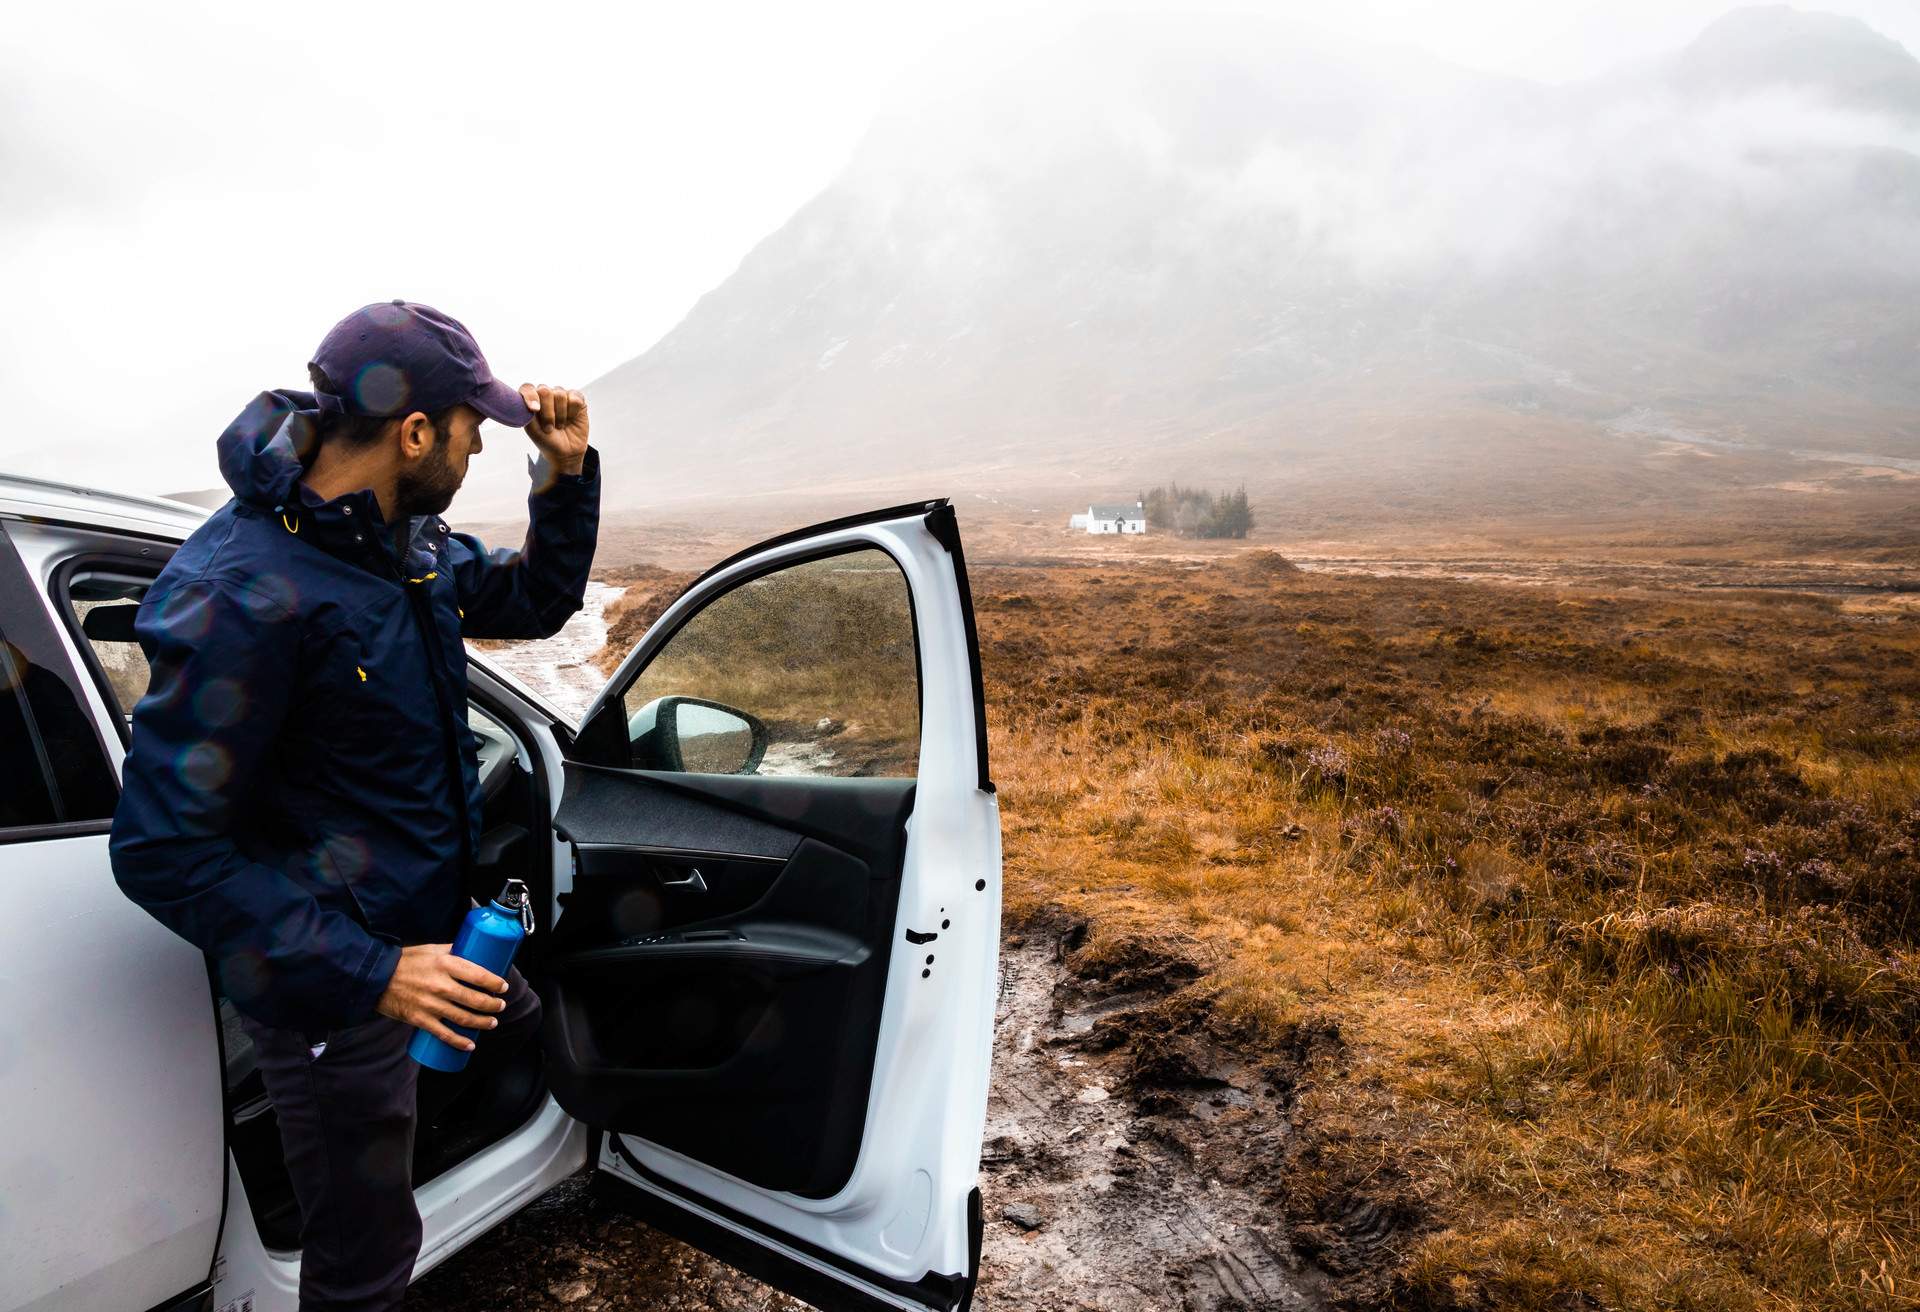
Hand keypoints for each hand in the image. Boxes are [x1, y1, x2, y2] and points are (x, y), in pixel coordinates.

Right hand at [374, 943, 507, 1051]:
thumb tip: (473, 950)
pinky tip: (470, 1044)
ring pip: (464, 1018)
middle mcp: (440, 985)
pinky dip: (459, 1042)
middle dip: (493, 1005)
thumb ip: (452, 950)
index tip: (503, 986)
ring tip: (491, 1022)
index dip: (495, 983)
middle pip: (475, 999)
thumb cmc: (405, 961)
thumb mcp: (431, 949)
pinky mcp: (420, 1019)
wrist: (376, 977)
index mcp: (445, 964)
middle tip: (500, 1006)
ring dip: (482, 1022)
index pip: (478, 975)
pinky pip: (444, 1034)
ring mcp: (430, 1004)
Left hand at [520, 383, 588, 476]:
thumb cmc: (546, 440)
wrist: (566, 452)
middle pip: (544, 390)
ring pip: (560, 394)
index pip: (527, 388)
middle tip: (549, 427)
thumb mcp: (531, 429)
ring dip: (560, 415)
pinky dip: (573, 412)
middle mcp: (546, 395)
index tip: (535, 410)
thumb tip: (531, 400)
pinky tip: (571, 419)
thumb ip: (526, 412)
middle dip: (547, 412)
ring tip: (559, 425)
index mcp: (531, 400)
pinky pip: (575, 398)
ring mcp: (562, 395)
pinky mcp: (577, 399)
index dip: (530, 396)